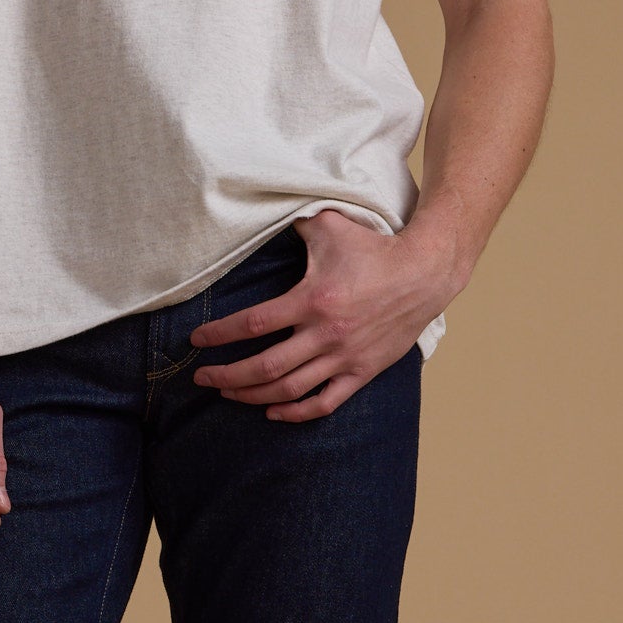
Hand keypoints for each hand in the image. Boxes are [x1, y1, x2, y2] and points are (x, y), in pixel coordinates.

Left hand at [189, 210, 454, 420]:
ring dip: (253, 396)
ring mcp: (344, 357)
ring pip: (289, 389)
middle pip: (265, 367)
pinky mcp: (362, 372)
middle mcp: (326, 334)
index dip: (220, 335)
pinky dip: (296, 413)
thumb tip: (261, 210)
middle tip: (201, 378)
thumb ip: (294, 224)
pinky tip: (273, 413)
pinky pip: (325, 403)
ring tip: (228, 393)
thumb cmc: (375, 249)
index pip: (254, 324)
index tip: (197, 341)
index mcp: (312, 300)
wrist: (425, 273)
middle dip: (227, 376)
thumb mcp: (331, 227)